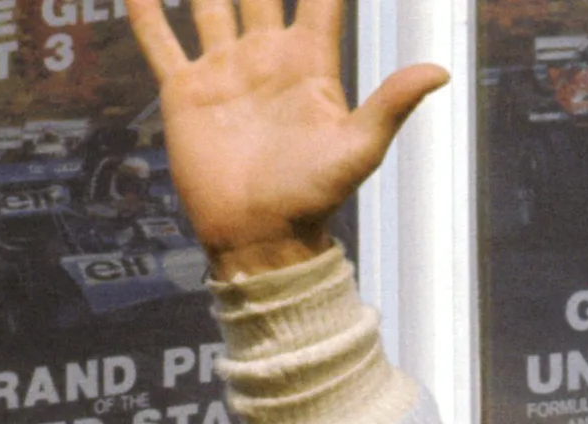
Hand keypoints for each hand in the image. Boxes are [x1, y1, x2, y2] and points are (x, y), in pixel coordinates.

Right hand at [125, 0, 445, 276]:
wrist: (260, 236)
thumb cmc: (315, 198)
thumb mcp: (359, 148)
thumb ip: (393, 104)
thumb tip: (441, 70)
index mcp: (309, 64)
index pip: (319, 1)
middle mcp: (265, 58)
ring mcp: (224, 70)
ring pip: (209, 3)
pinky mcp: (185, 90)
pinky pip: (159, 40)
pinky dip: (146, 11)